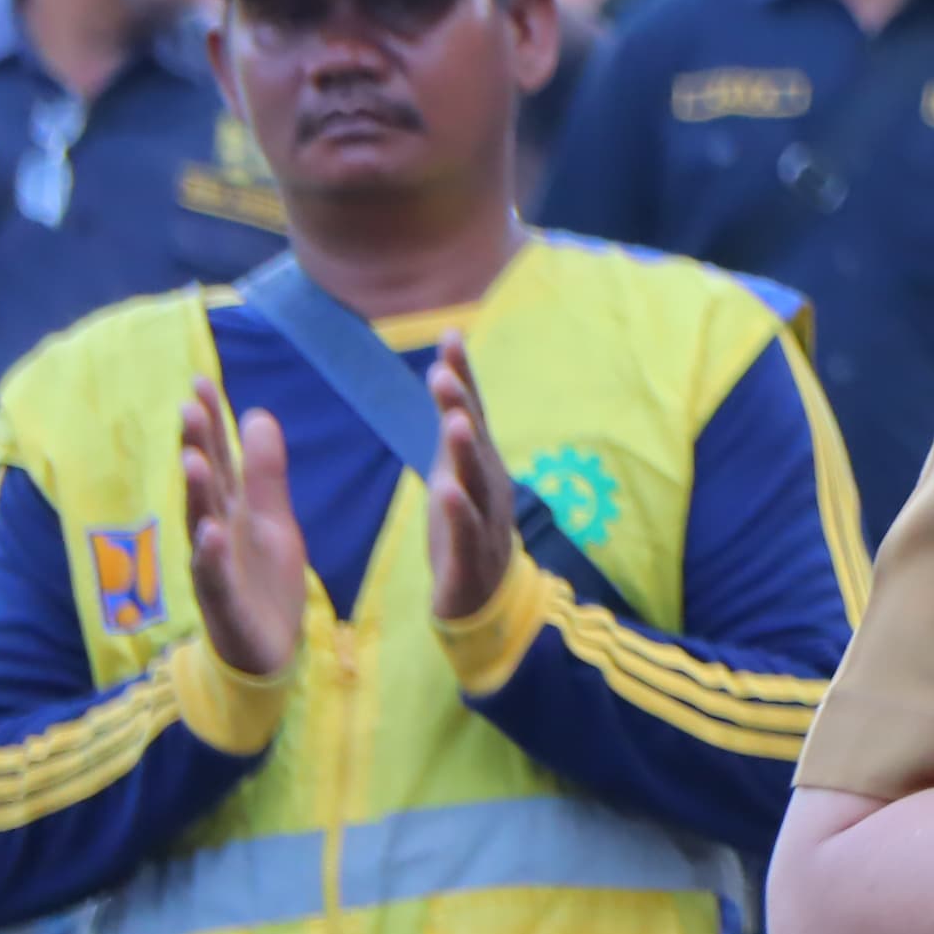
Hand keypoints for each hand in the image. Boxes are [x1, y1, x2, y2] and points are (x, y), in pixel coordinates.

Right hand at [179, 381, 304, 677]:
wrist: (268, 652)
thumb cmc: (265, 580)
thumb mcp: (273, 519)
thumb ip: (264, 472)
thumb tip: (257, 413)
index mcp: (231, 511)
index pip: (218, 459)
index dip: (211, 423)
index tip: (200, 381)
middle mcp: (215, 533)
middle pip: (204, 485)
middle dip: (197, 447)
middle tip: (188, 406)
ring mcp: (215, 568)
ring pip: (201, 526)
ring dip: (196, 493)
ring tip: (192, 460)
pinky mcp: (224, 604)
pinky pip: (212, 578)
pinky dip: (209, 556)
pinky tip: (208, 535)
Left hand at [426, 334, 523, 624]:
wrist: (485, 597)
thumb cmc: (466, 528)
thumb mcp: (455, 473)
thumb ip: (452, 430)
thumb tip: (446, 374)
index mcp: (480, 464)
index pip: (472, 412)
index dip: (463, 375)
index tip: (450, 335)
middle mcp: (488, 484)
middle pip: (476, 439)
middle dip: (461, 405)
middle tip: (444, 372)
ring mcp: (483, 519)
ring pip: (475, 481)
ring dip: (465, 451)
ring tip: (454, 421)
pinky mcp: (470, 555)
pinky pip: (466, 530)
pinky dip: (459, 510)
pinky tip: (448, 491)